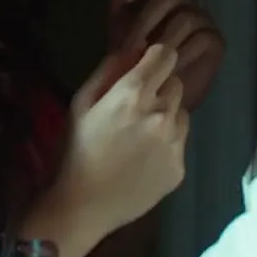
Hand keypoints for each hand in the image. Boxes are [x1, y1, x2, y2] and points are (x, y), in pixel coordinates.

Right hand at [23, 44, 188, 256]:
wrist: (83, 206)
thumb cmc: (75, 150)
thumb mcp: (81, 103)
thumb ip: (108, 70)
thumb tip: (132, 49)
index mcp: (133, 94)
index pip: (165, 55)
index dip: (154, 58)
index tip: (144, 67)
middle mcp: (161, 114)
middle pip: (175, 82)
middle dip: (158, 88)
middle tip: (135, 107)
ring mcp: (174, 142)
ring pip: (181, 111)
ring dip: (166, 115)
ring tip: (139, 135)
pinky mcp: (179, 166)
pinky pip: (180, 141)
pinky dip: (167, 143)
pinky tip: (143, 158)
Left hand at [107, 0, 224, 110]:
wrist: (149, 98)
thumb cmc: (130, 61)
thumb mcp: (118, 31)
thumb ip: (118, 2)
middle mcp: (182, 0)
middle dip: (144, 19)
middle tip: (127, 48)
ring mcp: (200, 18)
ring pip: (185, 16)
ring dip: (161, 39)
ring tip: (144, 60)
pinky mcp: (214, 40)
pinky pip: (202, 38)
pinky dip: (181, 53)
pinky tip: (166, 69)